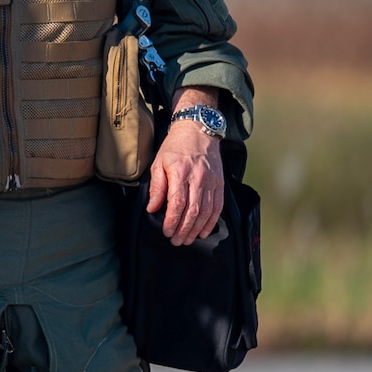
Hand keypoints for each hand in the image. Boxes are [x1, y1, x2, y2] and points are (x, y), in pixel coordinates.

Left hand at [146, 92, 224, 246]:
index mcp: (180, 173)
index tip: (166, 231)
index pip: (177, 203)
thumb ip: (157, 187)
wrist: (198, 130)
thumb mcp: (159, 163)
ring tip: (187, 240)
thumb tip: (152, 209)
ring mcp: (211, 182)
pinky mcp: (219, 184)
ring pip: (206, 212)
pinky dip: (211, 222)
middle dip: (183, 229)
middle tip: (175, 241)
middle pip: (193, 211)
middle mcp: (198, 179)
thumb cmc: (175, 147)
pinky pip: (217, 207)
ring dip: (196, 229)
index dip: (172, 220)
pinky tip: (203, 231)